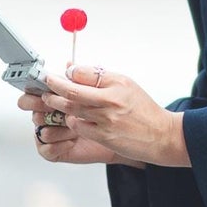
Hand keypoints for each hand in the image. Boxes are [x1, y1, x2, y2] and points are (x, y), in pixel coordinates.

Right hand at [17, 84, 126, 164]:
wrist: (116, 136)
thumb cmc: (103, 114)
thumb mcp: (95, 92)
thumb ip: (80, 79)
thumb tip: (70, 65)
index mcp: (52, 98)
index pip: (31, 93)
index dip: (35, 93)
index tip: (47, 91)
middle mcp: (48, 115)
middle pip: (33, 112)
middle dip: (45, 110)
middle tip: (60, 109)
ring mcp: (49, 133)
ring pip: (44, 130)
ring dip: (61, 129)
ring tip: (77, 128)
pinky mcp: (52, 150)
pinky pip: (48, 149)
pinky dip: (61, 144)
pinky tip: (73, 140)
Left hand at [35, 64, 189, 167]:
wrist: (161, 135)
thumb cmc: (143, 109)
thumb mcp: (125, 85)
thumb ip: (99, 77)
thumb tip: (73, 69)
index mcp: (116, 84)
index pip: (82, 73)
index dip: (65, 73)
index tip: (56, 74)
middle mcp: (110, 101)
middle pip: (72, 92)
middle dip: (53, 88)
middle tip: (45, 86)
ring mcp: (106, 120)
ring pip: (72, 110)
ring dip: (58, 105)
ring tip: (51, 101)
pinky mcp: (104, 137)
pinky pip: (79, 127)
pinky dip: (72, 121)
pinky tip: (71, 118)